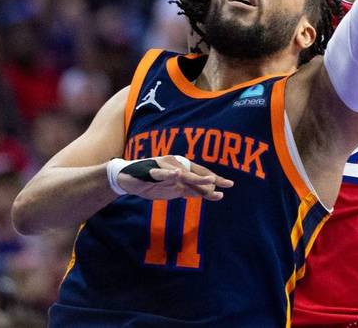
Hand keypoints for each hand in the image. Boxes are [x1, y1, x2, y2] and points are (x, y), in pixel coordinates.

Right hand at [118, 155, 234, 200]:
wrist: (128, 178)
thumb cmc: (153, 183)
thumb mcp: (175, 189)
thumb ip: (191, 190)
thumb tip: (211, 193)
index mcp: (182, 168)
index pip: (201, 174)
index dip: (215, 180)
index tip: (229, 185)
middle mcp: (176, 165)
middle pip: (196, 174)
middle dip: (210, 180)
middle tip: (225, 184)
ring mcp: (164, 168)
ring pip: (182, 174)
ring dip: (196, 178)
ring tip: (210, 181)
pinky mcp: (151, 172)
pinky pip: (161, 174)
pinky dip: (169, 174)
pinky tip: (176, 174)